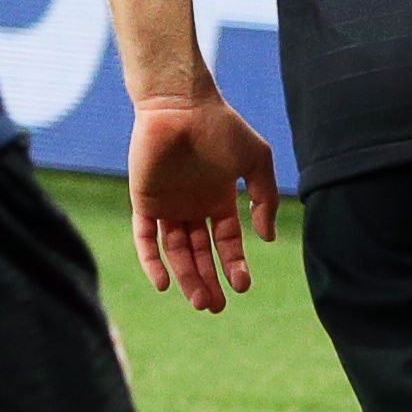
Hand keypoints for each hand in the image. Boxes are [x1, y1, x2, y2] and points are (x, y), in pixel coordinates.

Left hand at [126, 94, 280, 309]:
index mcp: (218, 199)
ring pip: (176, 251)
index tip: (242, 286)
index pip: (225, 241)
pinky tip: (164, 283)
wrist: (180, 104)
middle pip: (200, 253)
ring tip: (198, 301)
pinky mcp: (144, 201)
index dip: (234, 264)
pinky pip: (145, 237)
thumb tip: (267, 238)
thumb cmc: (221, 127)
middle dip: (208, 281)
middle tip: (214, 307)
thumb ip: (265, 198)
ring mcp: (167, 205)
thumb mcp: (256, 161)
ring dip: (186, 277)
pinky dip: (152, 261)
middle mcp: (192, 206)